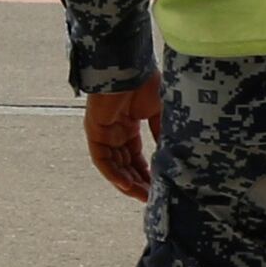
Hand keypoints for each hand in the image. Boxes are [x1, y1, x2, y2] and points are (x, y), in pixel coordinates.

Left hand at [84, 77, 162, 202]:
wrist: (131, 68)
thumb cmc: (146, 83)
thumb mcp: (161, 113)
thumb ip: (162, 135)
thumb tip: (171, 159)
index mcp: (129, 125)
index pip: (136, 157)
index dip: (147, 173)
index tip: (159, 188)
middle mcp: (115, 131)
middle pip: (125, 165)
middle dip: (138, 182)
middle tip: (151, 198)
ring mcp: (103, 132)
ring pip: (113, 165)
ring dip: (126, 182)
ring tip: (141, 196)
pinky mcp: (94, 131)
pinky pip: (102, 158)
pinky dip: (113, 173)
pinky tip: (126, 185)